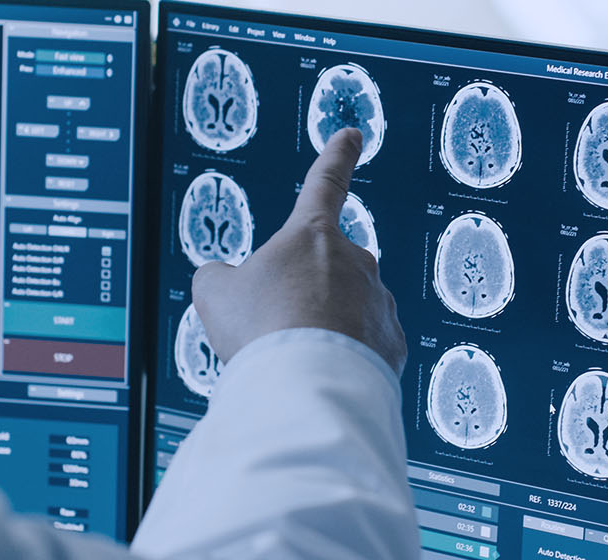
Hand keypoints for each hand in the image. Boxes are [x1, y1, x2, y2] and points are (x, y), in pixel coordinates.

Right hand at [192, 129, 406, 373]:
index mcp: (312, 235)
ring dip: (323, 329)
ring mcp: (379, 301)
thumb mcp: (215, 293)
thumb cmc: (260, 330)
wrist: (305, 384)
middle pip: (325, 271)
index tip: (352, 136)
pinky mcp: (392, 343)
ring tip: (295, 358)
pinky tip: (321, 373)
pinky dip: (344, 358)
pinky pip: (365, 345)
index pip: (325, 183)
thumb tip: (225, 282)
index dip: (337, 157)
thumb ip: (219, 277)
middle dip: (303, 295)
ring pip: (347, 310)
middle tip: (274, 328)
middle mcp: (356, 261)